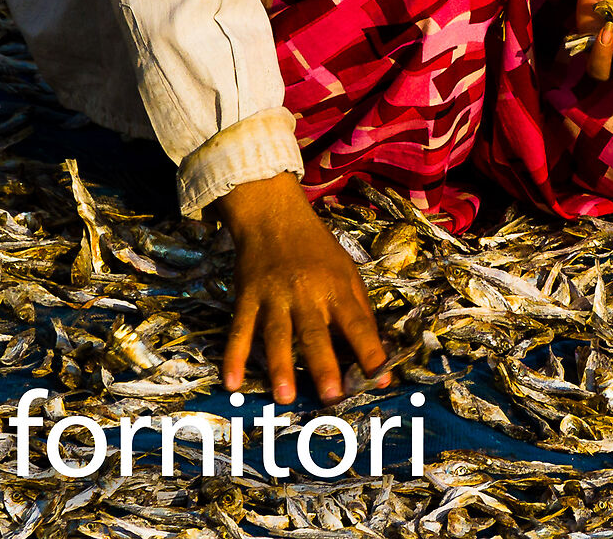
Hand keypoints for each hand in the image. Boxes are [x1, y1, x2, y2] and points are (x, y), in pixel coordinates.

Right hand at [215, 173, 389, 405]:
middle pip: (316, 333)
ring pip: (277, 335)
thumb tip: (374, 349)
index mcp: (337, 288)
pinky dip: (234, 356)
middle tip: (332, 397)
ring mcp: (274, 296)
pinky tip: (231, 381)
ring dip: (280, 367)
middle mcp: (307, 294)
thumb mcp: (347, 271)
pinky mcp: (247, 297)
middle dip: (324, 366)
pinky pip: (239, 330)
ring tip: (285, 398)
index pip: (358, 324)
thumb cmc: (317, 248)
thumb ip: (359, 309)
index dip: (370, 352)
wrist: (274, 215)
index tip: (381, 379)